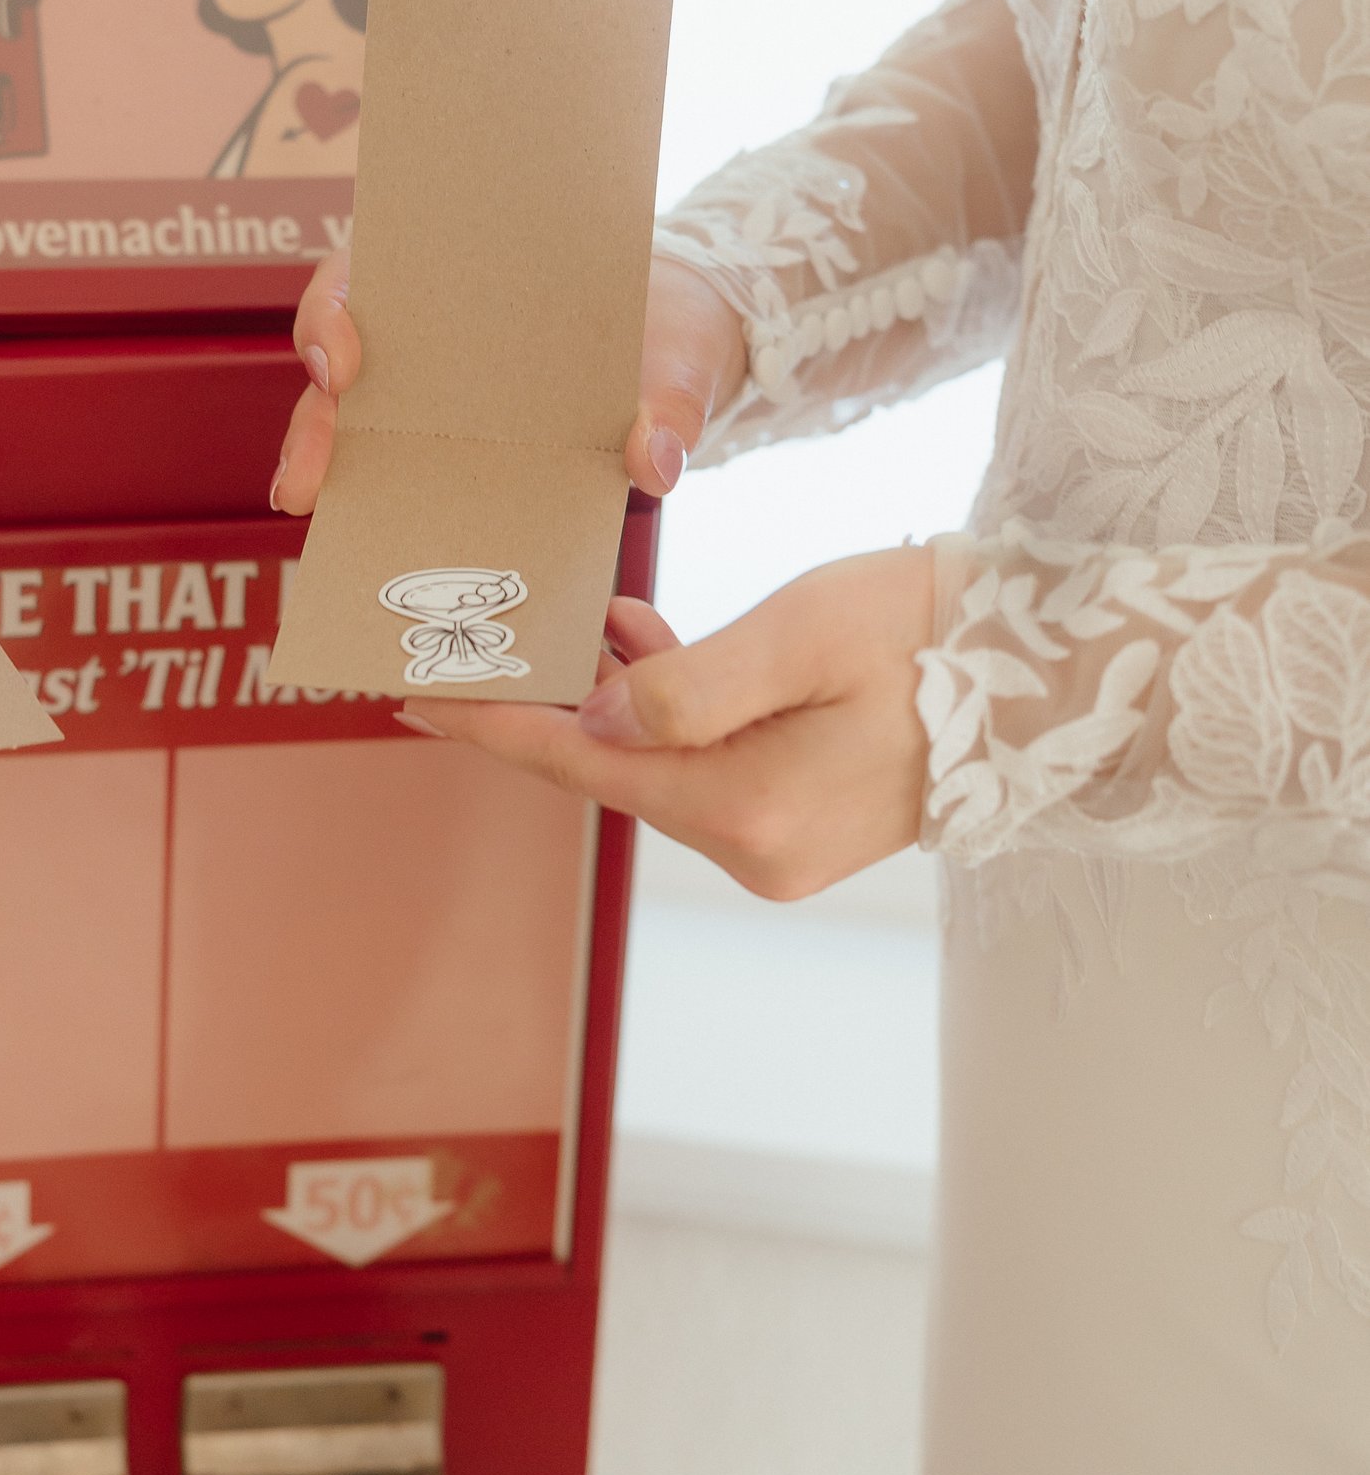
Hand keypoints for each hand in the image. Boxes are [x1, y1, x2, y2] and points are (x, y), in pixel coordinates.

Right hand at [270, 247, 745, 513]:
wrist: (685, 353)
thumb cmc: (666, 330)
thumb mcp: (681, 353)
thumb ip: (673, 401)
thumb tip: (654, 464)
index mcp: (464, 281)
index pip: (362, 279)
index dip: (333, 316)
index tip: (343, 362)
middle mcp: (429, 340)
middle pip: (338, 370)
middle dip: (314, 428)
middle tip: (305, 485)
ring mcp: (433, 403)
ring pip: (357, 434)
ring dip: (333, 479)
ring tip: (323, 526)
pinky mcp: (455, 458)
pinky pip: (406, 486)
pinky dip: (385, 518)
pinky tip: (383, 555)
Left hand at [394, 550, 934, 899]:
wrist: (1061, 674)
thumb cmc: (933, 631)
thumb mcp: (799, 631)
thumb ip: (687, 681)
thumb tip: (598, 713)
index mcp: (746, 811)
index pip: (584, 765)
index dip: (494, 729)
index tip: (413, 701)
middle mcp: (757, 852)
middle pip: (615, 772)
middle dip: (549, 708)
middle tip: (479, 647)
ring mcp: (785, 850)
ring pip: (661, 766)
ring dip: (615, 701)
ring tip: (579, 623)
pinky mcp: (809, 828)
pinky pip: (709, 770)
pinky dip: (671, 714)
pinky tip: (646, 645)